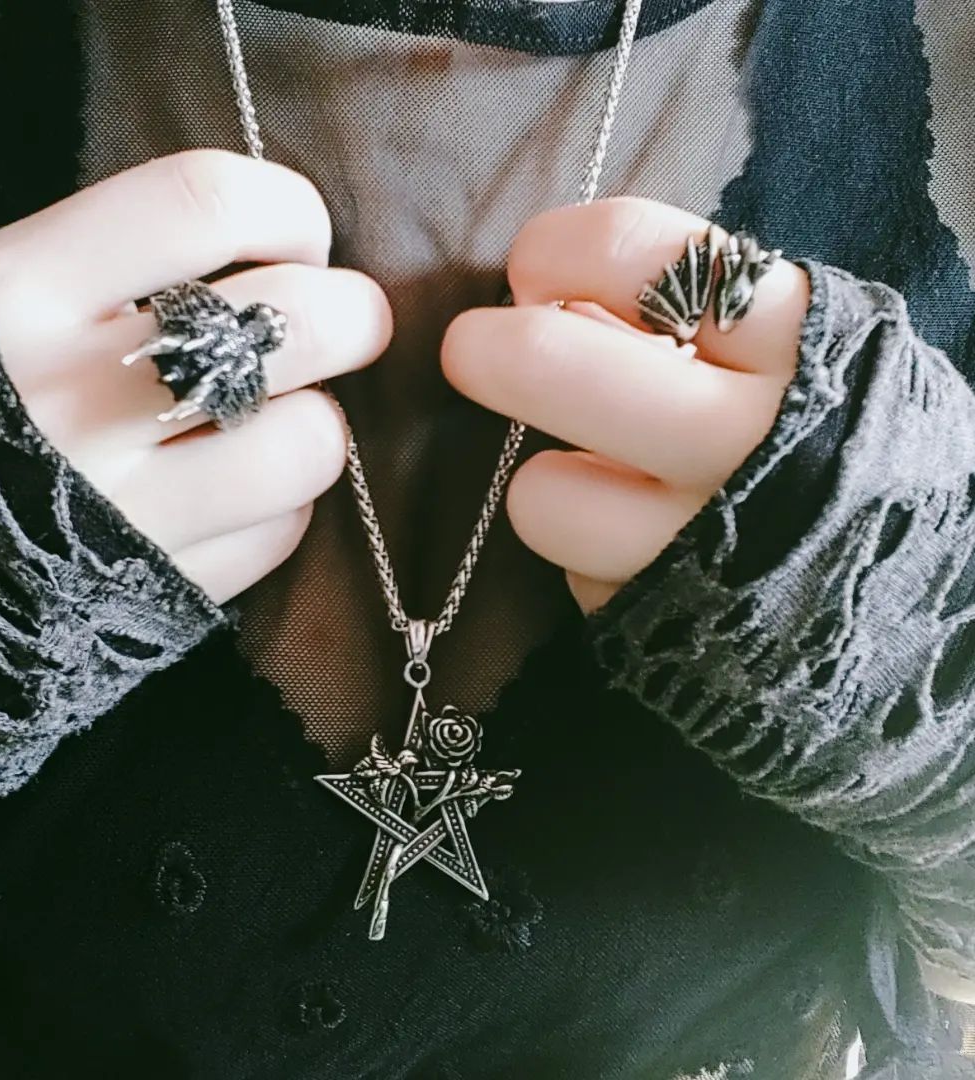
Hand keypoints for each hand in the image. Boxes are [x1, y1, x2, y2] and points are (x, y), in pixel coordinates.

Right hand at [0, 149, 391, 602]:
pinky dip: (281, 507)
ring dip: (316, 423)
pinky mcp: (167, 587)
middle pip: (291, 323)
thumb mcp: (13, 305)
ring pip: (309, 442)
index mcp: (21, 294)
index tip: (299, 241)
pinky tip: (237, 495)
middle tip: (347, 324)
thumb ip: (125, 266)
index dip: (288, 210)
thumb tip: (283, 256)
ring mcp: (125, 507)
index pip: (202, 202)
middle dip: (354, 314)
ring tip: (277, 421)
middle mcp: (75, 399)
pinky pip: (282, 530)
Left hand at [442, 196, 809, 613]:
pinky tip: (640, 547)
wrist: (905, 576)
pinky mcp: (673, 618)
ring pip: (547, 497)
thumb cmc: (821, 434)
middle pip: (566, 368)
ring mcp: (711, 541)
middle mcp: (753, 438)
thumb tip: (552, 296)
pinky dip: (592, 556)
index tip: (532, 270)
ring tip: (600, 483)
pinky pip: (580, 575)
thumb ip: (683, 312)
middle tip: (469, 349)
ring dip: (551, 486)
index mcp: (793, 340)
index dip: (562, 250)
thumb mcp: (782, 351)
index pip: (643, 256)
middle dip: (499, 350)